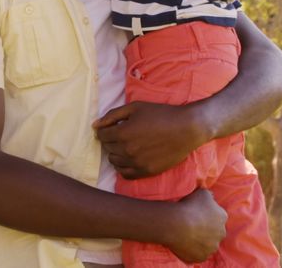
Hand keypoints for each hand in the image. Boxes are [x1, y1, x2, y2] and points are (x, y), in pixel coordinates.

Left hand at [93, 101, 209, 178]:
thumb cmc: (161, 114)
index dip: (104, 130)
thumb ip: (112, 115)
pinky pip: (125, 174)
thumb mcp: (135, 108)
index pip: (101, 136)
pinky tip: (129, 158)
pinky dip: (123, 167)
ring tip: (126, 145)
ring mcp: (137, 163)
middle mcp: (127, 150)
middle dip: (110, 140)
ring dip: (116, 153)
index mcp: (123, 133)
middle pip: (107, 148)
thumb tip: (95, 125)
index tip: (111, 128)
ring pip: (114, 161)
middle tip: (120, 134)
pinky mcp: (146, 171)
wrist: (186, 129)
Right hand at [161, 189, 227, 262]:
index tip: (197, 214)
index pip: (218, 216)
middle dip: (207, 229)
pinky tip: (184, 243)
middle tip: (192, 225)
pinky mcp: (201, 257)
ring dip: (200, 241)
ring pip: (207, 244)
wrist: (179, 225)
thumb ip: (210, 195)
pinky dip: (193, 250)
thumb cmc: (191, 206)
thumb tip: (212, 196)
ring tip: (186, 234)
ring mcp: (211, 247)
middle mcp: (221, 233)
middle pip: (215, 231)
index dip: (207, 215)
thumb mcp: (203, 192)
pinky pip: (198, 254)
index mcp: (222, 217)